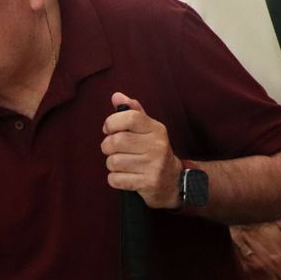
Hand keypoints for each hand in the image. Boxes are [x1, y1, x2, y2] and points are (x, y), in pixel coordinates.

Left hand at [101, 92, 181, 209]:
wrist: (173, 181)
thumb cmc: (154, 151)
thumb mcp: (148, 129)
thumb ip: (132, 112)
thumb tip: (116, 96)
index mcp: (157, 129)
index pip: (129, 118)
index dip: (112, 122)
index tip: (109, 129)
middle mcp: (157, 146)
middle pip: (116, 141)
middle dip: (107, 146)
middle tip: (113, 149)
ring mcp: (154, 166)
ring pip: (113, 161)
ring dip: (111, 164)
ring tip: (121, 164)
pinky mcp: (148, 183)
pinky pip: (115, 179)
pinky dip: (114, 179)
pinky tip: (124, 176)